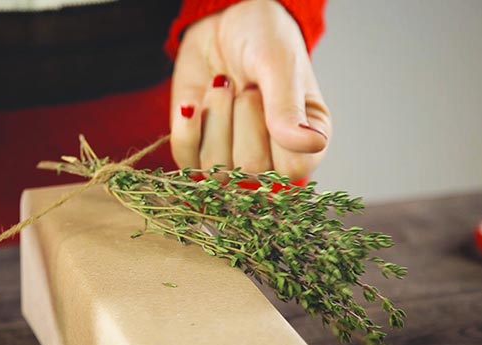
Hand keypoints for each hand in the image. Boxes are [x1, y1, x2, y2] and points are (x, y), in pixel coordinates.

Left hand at [170, 0, 330, 180]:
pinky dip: (187, 129)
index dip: (276, 131)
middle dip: (243, 115)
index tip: (271, 94)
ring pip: (215, 167)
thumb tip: (310, 145)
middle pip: (250, 168)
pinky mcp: (196, 153)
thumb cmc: (263, 41)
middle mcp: (271, 159)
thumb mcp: (280, 65)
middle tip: (248, 87)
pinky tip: (193, 104)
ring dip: (215, 116)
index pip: (292, 169)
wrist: (223, 23)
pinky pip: (186, 159)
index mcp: (306, 143)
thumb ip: (289, 107)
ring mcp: (231, 160)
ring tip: (225, 87)